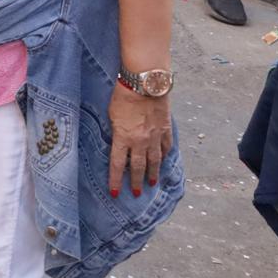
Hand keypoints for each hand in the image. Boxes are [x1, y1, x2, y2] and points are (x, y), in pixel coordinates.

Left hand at [107, 82, 173, 197]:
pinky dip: (165, 155)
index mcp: (123, 138)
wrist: (145, 84)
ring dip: (153, 173)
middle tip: (136, 193)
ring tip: (153, 183)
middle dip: (136, 182)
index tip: (115, 193)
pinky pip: (166, 146)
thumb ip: (116, 130)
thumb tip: (118, 139)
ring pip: (154, 160)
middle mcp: (140, 141)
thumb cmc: (123, 95)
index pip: (117, 165)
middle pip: (137, 167)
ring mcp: (155, 136)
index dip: (115, 180)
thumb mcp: (112, 114)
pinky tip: (164, 160)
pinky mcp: (165, 128)